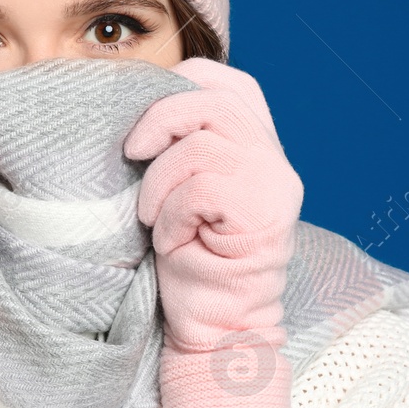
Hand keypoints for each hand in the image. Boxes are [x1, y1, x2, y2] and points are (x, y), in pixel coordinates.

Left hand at [123, 58, 303, 407]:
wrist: (219, 327)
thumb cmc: (194, 261)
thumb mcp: (188, 192)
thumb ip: (187, 148)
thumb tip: (139, 106)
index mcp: (262, 149)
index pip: (236, 85)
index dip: (190, 79)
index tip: (151, 108)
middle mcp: (276, 163)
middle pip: (215, 104)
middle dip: (161, 120)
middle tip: (132, 153)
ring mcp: (274, 187)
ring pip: (202, 145)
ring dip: (160, 180)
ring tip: (152, 216)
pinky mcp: (262, 216)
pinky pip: (200, 189)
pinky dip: (171, 214)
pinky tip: (171, 241)